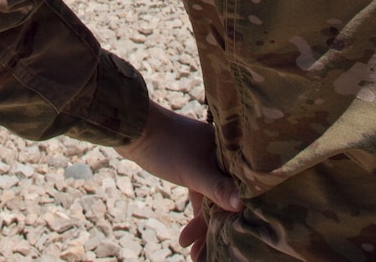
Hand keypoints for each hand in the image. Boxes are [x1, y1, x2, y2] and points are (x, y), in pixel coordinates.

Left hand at [117, 101, 240, 257]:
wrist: (133, 127)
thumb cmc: (165, 144)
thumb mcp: (193, 171)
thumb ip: (218, 189)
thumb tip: (241, 206)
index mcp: (230, 150)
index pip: (243, 187)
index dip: (237, 216)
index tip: (233, 242)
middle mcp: (224, 156)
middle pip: (228, 198)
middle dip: (217, 228)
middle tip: (207, 255)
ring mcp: (208, 162)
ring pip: (213, 200)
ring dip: (203, 226)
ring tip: (195, 254)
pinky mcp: (193, 168)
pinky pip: (201, 197)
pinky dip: (195, 215)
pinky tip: (186, 238)